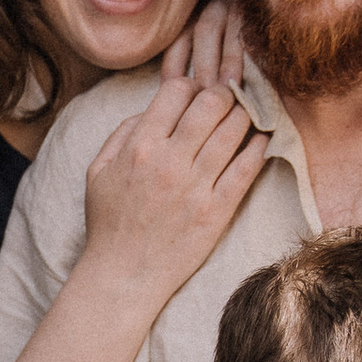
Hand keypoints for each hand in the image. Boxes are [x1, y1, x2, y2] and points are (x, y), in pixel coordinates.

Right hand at [81, 14, 270, 302]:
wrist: (123, 275)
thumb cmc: (109, 223)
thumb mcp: (98, 170)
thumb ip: (123, 132)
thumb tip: (155, 108)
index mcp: (140, 146)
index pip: (177, 90)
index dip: (190, 86)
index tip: (195, 94)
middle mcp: (170, 161)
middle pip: (212, 103)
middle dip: (224, 93)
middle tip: (229, 97)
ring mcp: (196, 186)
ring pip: (234, 130)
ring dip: (245, 115)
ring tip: (247, 114)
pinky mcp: (217, 211)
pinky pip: (247, 168)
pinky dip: (259, 147)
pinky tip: (263, 138)